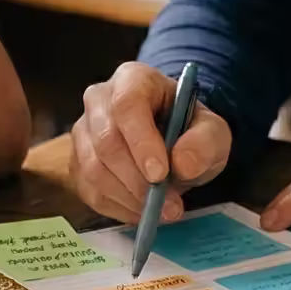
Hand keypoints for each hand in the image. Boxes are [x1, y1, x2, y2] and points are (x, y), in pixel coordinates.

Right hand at [71, 62, 231, 224]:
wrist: (174, 141)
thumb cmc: (189, 130)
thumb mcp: (212, 132)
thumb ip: (204, 143)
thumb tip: (182, 164)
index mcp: (133, 79)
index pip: (127, 105)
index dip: (140, 142)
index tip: (160, 175)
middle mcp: (99, 100)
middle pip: (106, 141)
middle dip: (137, 180)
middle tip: (169, 205)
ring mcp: (83, 131)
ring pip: (93, 169)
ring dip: (129, 198)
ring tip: (161, 211)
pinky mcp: (78, 162)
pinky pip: (90, 190)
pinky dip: (118, 208)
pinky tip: (143, 211)